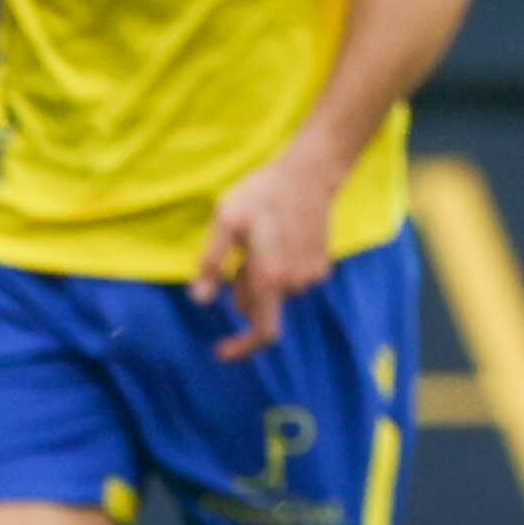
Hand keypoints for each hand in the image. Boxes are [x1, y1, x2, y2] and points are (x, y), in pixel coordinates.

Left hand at [193, 144, 345, 358]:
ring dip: (263, 279)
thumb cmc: (263, 194)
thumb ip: (212, 264)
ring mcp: (313, 275)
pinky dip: (281, 270)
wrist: (311, 173)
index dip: (242, 347)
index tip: (221, 351)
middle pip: (263, 307)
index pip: (262, 331)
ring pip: (277, 293)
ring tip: (260, 241)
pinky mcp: (322, 264)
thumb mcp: (226, 222)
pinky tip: (280, 239)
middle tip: (237, 257)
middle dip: (244, 291)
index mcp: (271, 278)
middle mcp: (296, 283)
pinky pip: (293, 280)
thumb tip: (201, 300)